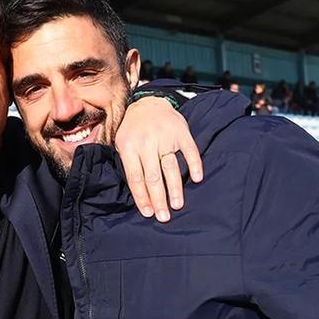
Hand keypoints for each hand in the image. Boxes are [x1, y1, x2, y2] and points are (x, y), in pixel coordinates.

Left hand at [115, 96, 202, 221]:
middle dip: (159, 199)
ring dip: (175, 188)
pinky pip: (189, 150)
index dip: (142, 197)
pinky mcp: (181, 131)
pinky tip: (197, 179)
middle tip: (164, 217)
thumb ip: (128, 165)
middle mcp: (147, 142)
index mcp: (129, 146)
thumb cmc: (133, 130)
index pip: (135, 177)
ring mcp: (165, 136)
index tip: (148, 213)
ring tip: (178, 205)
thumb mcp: (122, 143)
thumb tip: (139, 195)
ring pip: (171, 167)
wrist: (147, 101)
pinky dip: (194, 164)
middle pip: (153, 176)